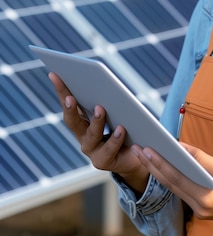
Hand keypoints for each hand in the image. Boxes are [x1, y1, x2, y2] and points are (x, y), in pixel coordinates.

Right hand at [48, 72, 148, 193]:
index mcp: (82, 121)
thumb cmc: (124, 126)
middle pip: (73, 121)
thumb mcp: (115, 110)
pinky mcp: (103, 161)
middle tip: (70, 97)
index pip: (68, 103)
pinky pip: (109, 149)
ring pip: (91, 135)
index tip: (55, 74)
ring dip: (96, 121)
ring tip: (100, 108)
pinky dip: (115, 138)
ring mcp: (91, 150)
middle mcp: (82, 136)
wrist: (135, 155)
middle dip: (70, 109)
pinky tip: (121, 128)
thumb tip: (104, 81)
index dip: (61, 89)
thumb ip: (107, 99)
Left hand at [131, 143, 212, 220]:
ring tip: (145, 154)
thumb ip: (200, 159)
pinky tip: (162, 165)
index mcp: (204, 198)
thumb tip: (180, 147)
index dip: (160, 163)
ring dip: (158, 170)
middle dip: (152, 165)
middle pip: (170, 183)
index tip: (147, 149)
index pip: (176, 178)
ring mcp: (198, 210)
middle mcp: (197, 207)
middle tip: (138, 149)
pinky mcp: (200, 207)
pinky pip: (181, 190)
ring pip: (173, 187)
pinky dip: (170, 177)